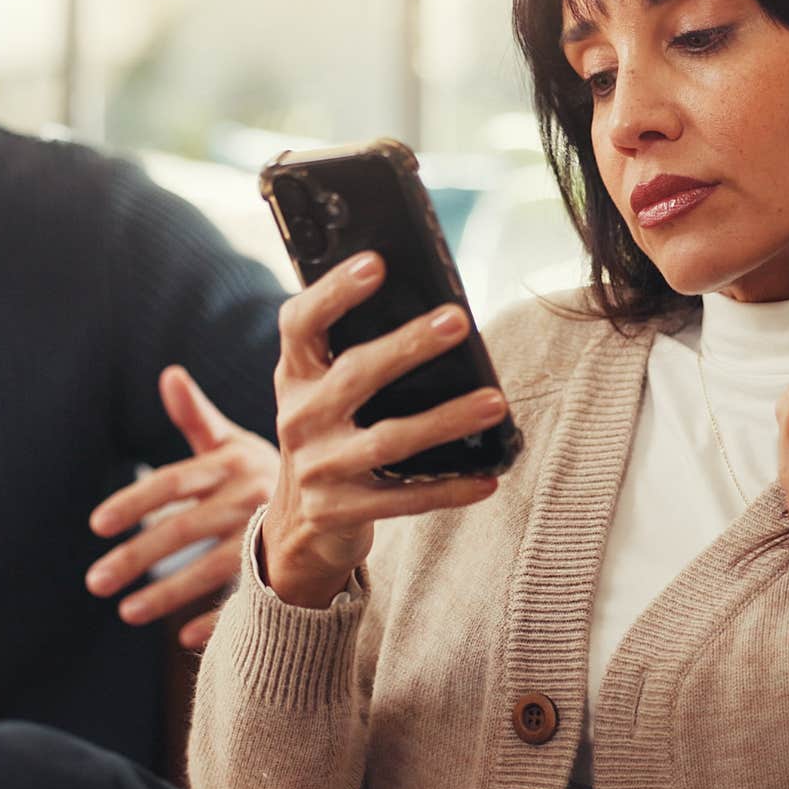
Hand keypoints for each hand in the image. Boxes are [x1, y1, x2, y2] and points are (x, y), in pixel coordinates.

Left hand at [87, 365, 278, 648]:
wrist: (341, 496)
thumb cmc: (265, 471)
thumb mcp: (233, 442)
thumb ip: (196, 417)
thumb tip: (169, 374)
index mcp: (232, 463)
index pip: (175, 482)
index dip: (136, 501)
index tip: (97, 525)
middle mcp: (250, 496)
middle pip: (186, 529)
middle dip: (138, 556)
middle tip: (95, 582)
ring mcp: (271, 533)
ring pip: (214, 566)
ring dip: (169, 592)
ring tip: (127, 613)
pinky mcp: (288, 566)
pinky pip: (250, 595)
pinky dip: (219, 617)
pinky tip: (183, 637)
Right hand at [261, 251, 503, 608]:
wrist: (298, 526)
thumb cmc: (328, 435)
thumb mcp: (319, 392)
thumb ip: (347, 353)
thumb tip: (431, 311)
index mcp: (294, 376)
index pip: (301, 323)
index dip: (334, 291)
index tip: (376, 262)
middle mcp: (299, 418)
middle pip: (355, 375)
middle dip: (408, 345)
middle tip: (458, 319)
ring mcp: (319, 468)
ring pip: (389, 440)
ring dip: (446, 419)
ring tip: (494, 402)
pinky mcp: (341, 511)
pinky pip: (404, 499)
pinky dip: (449, 488)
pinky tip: (488, 477)